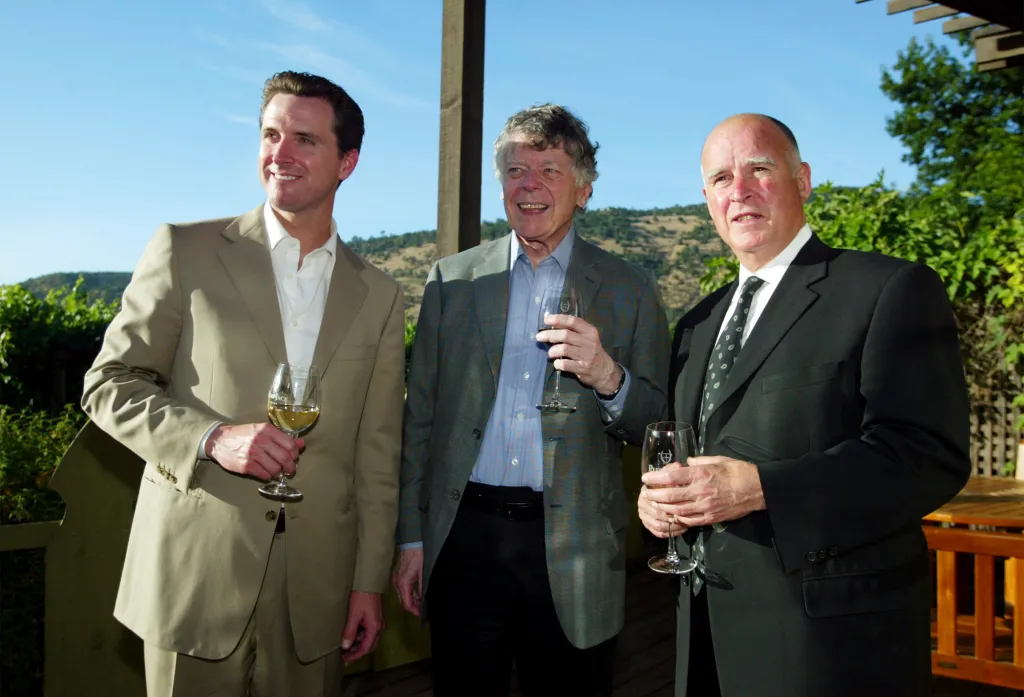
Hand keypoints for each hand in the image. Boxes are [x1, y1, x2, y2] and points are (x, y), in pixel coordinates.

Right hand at [205, 423, 300, 480]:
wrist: (219, 440)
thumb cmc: (244, 434)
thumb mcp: (263, 431)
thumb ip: (282, 437)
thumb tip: (301, 444)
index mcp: (267, 430)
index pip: (290, 444)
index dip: (295, 453)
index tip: (294, 457)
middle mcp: (260, 441)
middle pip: (285, 458)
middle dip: (290, 466)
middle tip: (289, 469)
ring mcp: (252, 454)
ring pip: (276, 469)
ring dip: (278, 472)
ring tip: (276, 470)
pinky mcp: (245, 466)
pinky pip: (264, 475)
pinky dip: (268, 476)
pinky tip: (266, 472)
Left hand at [341, 590, 384, 662]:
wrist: (369, 582)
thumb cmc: (362, 596)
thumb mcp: (354, 615)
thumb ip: (350, 631)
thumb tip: (346, 646)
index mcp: (375, 627)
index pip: (366, 648)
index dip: (355, 656)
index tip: (345, 659)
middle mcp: (379, 627)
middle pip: (369, 646)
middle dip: (357, 651)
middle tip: (344, 655)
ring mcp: (378, 622)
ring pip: (368, 639)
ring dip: (358, 644)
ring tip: (345, 646)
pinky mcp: (375, 617)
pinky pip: (368, 631)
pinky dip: (360, 636)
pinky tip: (351, 634)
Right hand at [392, 547, 423, 616]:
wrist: (412, 542)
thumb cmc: (418, 555)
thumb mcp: (424, 572)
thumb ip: (422, 587)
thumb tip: (423, 599)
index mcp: (403, 583)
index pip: (406, 603)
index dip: (414, 610)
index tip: (421, 614)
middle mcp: (397, 582)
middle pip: (403, 601)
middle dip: (412, 607)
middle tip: (422, 610)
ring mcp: (396, 579)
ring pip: (402, 596)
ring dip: (411, 601)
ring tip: (421, 603)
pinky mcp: (398, 576)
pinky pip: (402, 589)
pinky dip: (409, 594)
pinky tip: (416, 594)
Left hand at [536, 314, 620, 394]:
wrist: (605, 371)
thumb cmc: (591, 351)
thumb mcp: (587, 338)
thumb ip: (573, 331)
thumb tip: (551, 323)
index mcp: (589, 331)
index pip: (573, 321)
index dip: (558, 319)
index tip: (546, 319)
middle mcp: (589, 342)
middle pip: (566, 335)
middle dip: (550, 335)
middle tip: (539, 337)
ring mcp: (586, 355)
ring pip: (564, 349)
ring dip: (553, 350)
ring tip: (550, 353)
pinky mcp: (583, 368)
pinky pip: (566, 364)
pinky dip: (557, 363)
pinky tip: (557, 363)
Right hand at [638, 462, 688, 537]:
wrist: (655, 493)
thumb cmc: (666, 483)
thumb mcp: (669, 474)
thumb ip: (672, 471)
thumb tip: (678, 466)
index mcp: (646, 490)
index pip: (656, 498)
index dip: (669, 502)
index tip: (682, 503)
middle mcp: (642, 503)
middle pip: (658, 513)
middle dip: (673, 516)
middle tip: (687, 516)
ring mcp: (643, 515)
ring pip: (659, 525)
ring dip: (673, 526)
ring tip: (685, 524)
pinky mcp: (647, 525)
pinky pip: (658, 532)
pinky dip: (670, 533)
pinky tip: (681, 530)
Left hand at [641, 456, 764, 527]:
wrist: (758, 489)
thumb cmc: (738, 471)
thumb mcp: (718, 460)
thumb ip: (699, 461)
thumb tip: (687, 461)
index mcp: (701, 474)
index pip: (672, 477)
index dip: (656, 477)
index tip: (646, 477)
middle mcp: (700, 491)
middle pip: (670, 496)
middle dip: (654, 495)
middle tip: (645, 493)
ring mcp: (705, 507)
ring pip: (677, 510)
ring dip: (663, 508)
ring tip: (654, 504)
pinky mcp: (711, 518)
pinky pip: (690, 520)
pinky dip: (679, 518)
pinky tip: (672, 515)